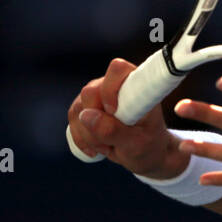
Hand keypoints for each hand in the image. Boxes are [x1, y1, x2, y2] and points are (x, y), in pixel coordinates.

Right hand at [66, 58, 185, 177]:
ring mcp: (97, 93)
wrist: (143, 152)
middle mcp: (114, 84)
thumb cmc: (148, 144)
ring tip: (109, 147)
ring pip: (78, 109)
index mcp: (136, 86)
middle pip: (90, 92)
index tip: (114, 113)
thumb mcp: (136, 144)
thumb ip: (112, 130)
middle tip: (112, 142)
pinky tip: (96, 148)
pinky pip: (73, 118)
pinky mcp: (85, 105)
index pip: (118, 69)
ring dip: (89, 135)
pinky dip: (81, 138)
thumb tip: (86, 115)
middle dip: (95, 122)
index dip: (110, 90)